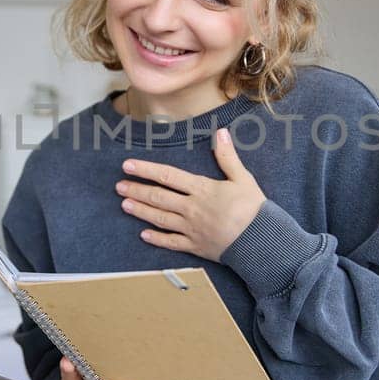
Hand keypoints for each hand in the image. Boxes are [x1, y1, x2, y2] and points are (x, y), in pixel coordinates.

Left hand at [118, 127, 265, 261]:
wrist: (259, 241)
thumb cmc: (253, 209)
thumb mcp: (243, 178)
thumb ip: (228, 157)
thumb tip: (220, 133)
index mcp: (202, 190)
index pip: (168, 176)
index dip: (146, 170)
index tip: (128, 166)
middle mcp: (191, 208)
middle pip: (158, 197)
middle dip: (137, 191)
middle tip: (119, 187)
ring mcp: (191, 229)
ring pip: (160, 218)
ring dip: (141, 211)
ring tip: (124, 205)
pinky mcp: (195, 246)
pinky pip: (171, 242)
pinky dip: (157, 239)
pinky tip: (143, 235)